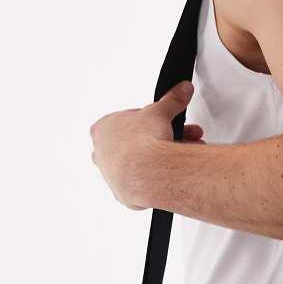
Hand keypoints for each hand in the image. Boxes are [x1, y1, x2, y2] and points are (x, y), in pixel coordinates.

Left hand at [89, 81, 204, 208]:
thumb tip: (181, 90)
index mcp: (102, 129)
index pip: (124, 122)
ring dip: (155, 161)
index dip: (146, 123)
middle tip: (173, 141)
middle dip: (155, 142)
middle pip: (130, 145)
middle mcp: (101, 153)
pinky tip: (166, 175)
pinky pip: (139, 185)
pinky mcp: (122, 193)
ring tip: (177, 158)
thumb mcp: (161, 111)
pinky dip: (153, 180)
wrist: (147, 172)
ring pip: (135, 166)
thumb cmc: (141, 142)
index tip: (159, 125)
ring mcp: (110, 175)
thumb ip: (171, 100)